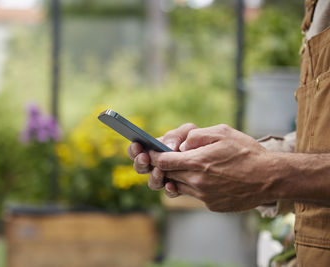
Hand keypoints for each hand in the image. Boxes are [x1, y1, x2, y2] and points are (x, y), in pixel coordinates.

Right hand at [127, 123, 197, 196]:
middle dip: (140, 163)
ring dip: (154, 177)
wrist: (214, 153)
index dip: (133, 149)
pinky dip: (169, 189)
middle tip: (145, 158)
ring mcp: (166, 178)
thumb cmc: (196, 139)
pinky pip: (170, 192)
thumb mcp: (187, 131)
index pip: (136, 150)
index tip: (137, 145)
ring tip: (160, 171)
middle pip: (140, 167)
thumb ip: (176, 135)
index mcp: (153, 149)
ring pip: (153, 183)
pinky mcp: (178, 187)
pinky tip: (172, 184)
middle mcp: (156, 165)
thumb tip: (169, 148)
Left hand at [149, 124, 278, 211]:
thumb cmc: (247, 152)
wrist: (271, 177)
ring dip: (177, 177)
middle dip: (163, 166)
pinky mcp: (212, 205)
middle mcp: (197, 182)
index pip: (163, 161)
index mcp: (197, 163)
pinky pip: (194, 195)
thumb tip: (179, 145)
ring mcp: (204, 196)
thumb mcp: (222, 133)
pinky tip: (204, 177)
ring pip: (179, 186)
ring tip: (184, 167)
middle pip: (168, 175)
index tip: (148, 152)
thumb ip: (196, 136)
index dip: (153, 156)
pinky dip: (193, 186)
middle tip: (163, 158)